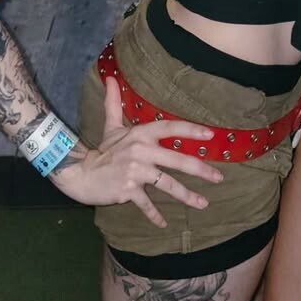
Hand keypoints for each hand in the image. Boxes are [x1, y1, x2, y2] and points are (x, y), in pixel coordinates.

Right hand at [51, 78, 222, 225]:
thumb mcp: (111, 126)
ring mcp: (136, 171)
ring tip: (203, 204)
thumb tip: (109, 77)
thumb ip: (113, 103)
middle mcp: (141, 151)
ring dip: (187, 196)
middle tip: (218, 178)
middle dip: (201, 170)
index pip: (171, 128)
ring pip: (167, 184)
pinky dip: (154, 215)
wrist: (81, 173)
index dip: (191, 130)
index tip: (211, 135)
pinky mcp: (128, 189)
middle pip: (177, 160)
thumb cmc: (102, 151)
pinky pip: (146, 203)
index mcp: (141, 134)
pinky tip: (164, 224)